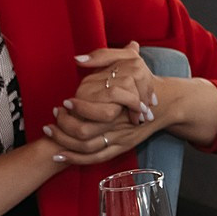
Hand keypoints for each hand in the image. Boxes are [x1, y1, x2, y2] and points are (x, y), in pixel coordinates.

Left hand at [46, 42, 164, 159]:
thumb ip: (103, 56)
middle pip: (86, 130)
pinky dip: (76, 159)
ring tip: (51, 133)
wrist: (165, 101)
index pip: (95, 109)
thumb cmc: (144, 79)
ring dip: (66, 143)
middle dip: (64, 128)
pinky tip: (60, 156)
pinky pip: (95, 158)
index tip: (63, 103)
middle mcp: (119, 121)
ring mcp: (121, 137)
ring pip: (88, 147)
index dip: (76, 108)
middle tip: (51, 122)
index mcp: (121, 100)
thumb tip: (77, 59)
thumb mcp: (129, 60)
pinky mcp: (121, 147)